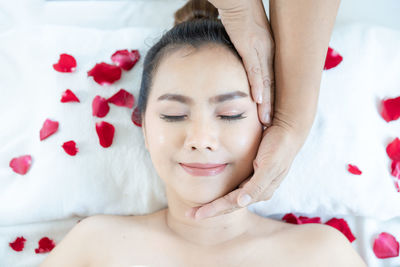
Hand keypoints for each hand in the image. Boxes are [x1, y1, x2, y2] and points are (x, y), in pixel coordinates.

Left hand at [185, 125, 301, 219]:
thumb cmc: (279, 146)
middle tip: (191, 214)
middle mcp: (256, 190)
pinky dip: (222, 191)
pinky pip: (234, 186)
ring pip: (231, 197)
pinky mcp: (253, 173)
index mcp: (260, 191)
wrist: (288, 131)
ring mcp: (255, 182)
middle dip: (211, 210)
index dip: (214, 209)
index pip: (231, 204)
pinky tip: (213, 193)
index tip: (196, 214)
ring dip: (216, 203)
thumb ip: (257, 185)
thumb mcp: (269, 165)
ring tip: (199, 208)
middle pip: (229, 204)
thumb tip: (241, 203)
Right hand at [209, 0, 274, 124]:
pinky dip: (257, 86)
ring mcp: (259, 50)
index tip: (267, 115)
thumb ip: (247, 53)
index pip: (270, 80)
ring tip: (266, 120)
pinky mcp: (249, 45)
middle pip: (271, 85)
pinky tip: (258, 100)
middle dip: (270, 106)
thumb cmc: (241, 15)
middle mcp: (267, 53)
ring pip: (265, 81)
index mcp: (267, 52)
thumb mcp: (247, 37)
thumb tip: (241, 64)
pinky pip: (254, 70)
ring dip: (266, 103)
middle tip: (269, 124)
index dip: (270, 99)